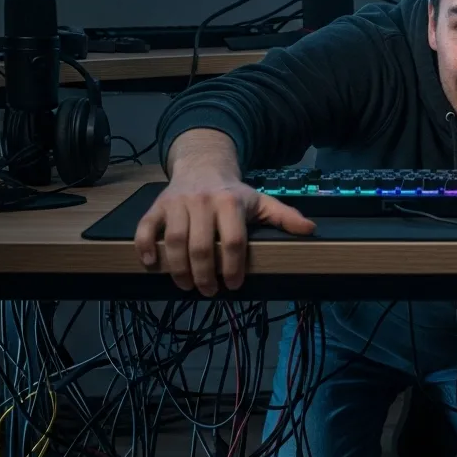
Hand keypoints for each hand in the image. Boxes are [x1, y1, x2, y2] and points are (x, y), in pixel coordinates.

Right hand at [134, 170, 315, 295]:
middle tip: (209, 291)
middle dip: (205, 275)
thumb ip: (284, 216)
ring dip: (179, 269)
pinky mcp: (157, 206)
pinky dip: (145, 247)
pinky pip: (146, 228)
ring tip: (187, 286)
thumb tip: (310, 229)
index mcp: (230, 202)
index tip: (234, 285)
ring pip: (173, 241)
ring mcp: (177, 203)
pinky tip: (152, 264)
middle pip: (201, 246)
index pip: (233, 240)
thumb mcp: (261, 201)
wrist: (202, 164)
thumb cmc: (233, 192)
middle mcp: (202, 201)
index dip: (233, 267)